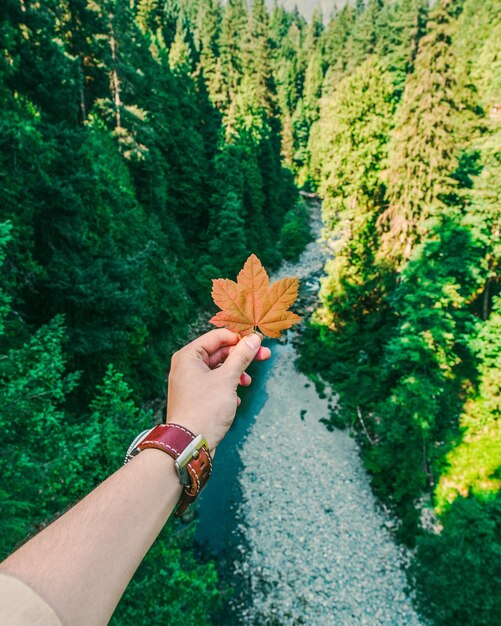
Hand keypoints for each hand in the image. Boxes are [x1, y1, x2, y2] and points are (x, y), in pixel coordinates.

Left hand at [166, 329, 270, 449]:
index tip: (258, 341)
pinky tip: (234, 400)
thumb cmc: (205, 409)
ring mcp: (190, 383)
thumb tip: (253, 338)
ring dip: (236, 373)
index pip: (217, 337)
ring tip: (247, 383)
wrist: (189, 444)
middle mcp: (186, 366)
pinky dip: (227, 388)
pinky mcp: (195, 398)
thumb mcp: (227, 379)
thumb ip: (241, 356)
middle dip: (241, 356)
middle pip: (219, 353)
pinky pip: (214, 385)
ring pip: (218, 370)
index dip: (239, 338)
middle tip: (264, 356)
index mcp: (188, 356)